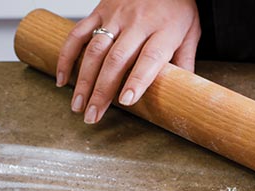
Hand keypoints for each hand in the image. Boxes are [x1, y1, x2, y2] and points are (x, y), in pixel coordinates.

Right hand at [56, 0, 200, 123]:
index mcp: (164, 30)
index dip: (137, 80)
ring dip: (84, 80)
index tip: (125, 101)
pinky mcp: (99, 11)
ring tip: (78, 106)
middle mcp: (138, 23)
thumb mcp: (191, 33)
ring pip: (95, 50)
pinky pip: (78, 33)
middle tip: (93, 116)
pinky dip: (67, 56)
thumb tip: (183, 95)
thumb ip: (185, 62)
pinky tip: (63, 79)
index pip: (150, 58)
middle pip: (117, 59)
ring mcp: (116, 16)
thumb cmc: (177, 7)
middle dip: (102, 91)